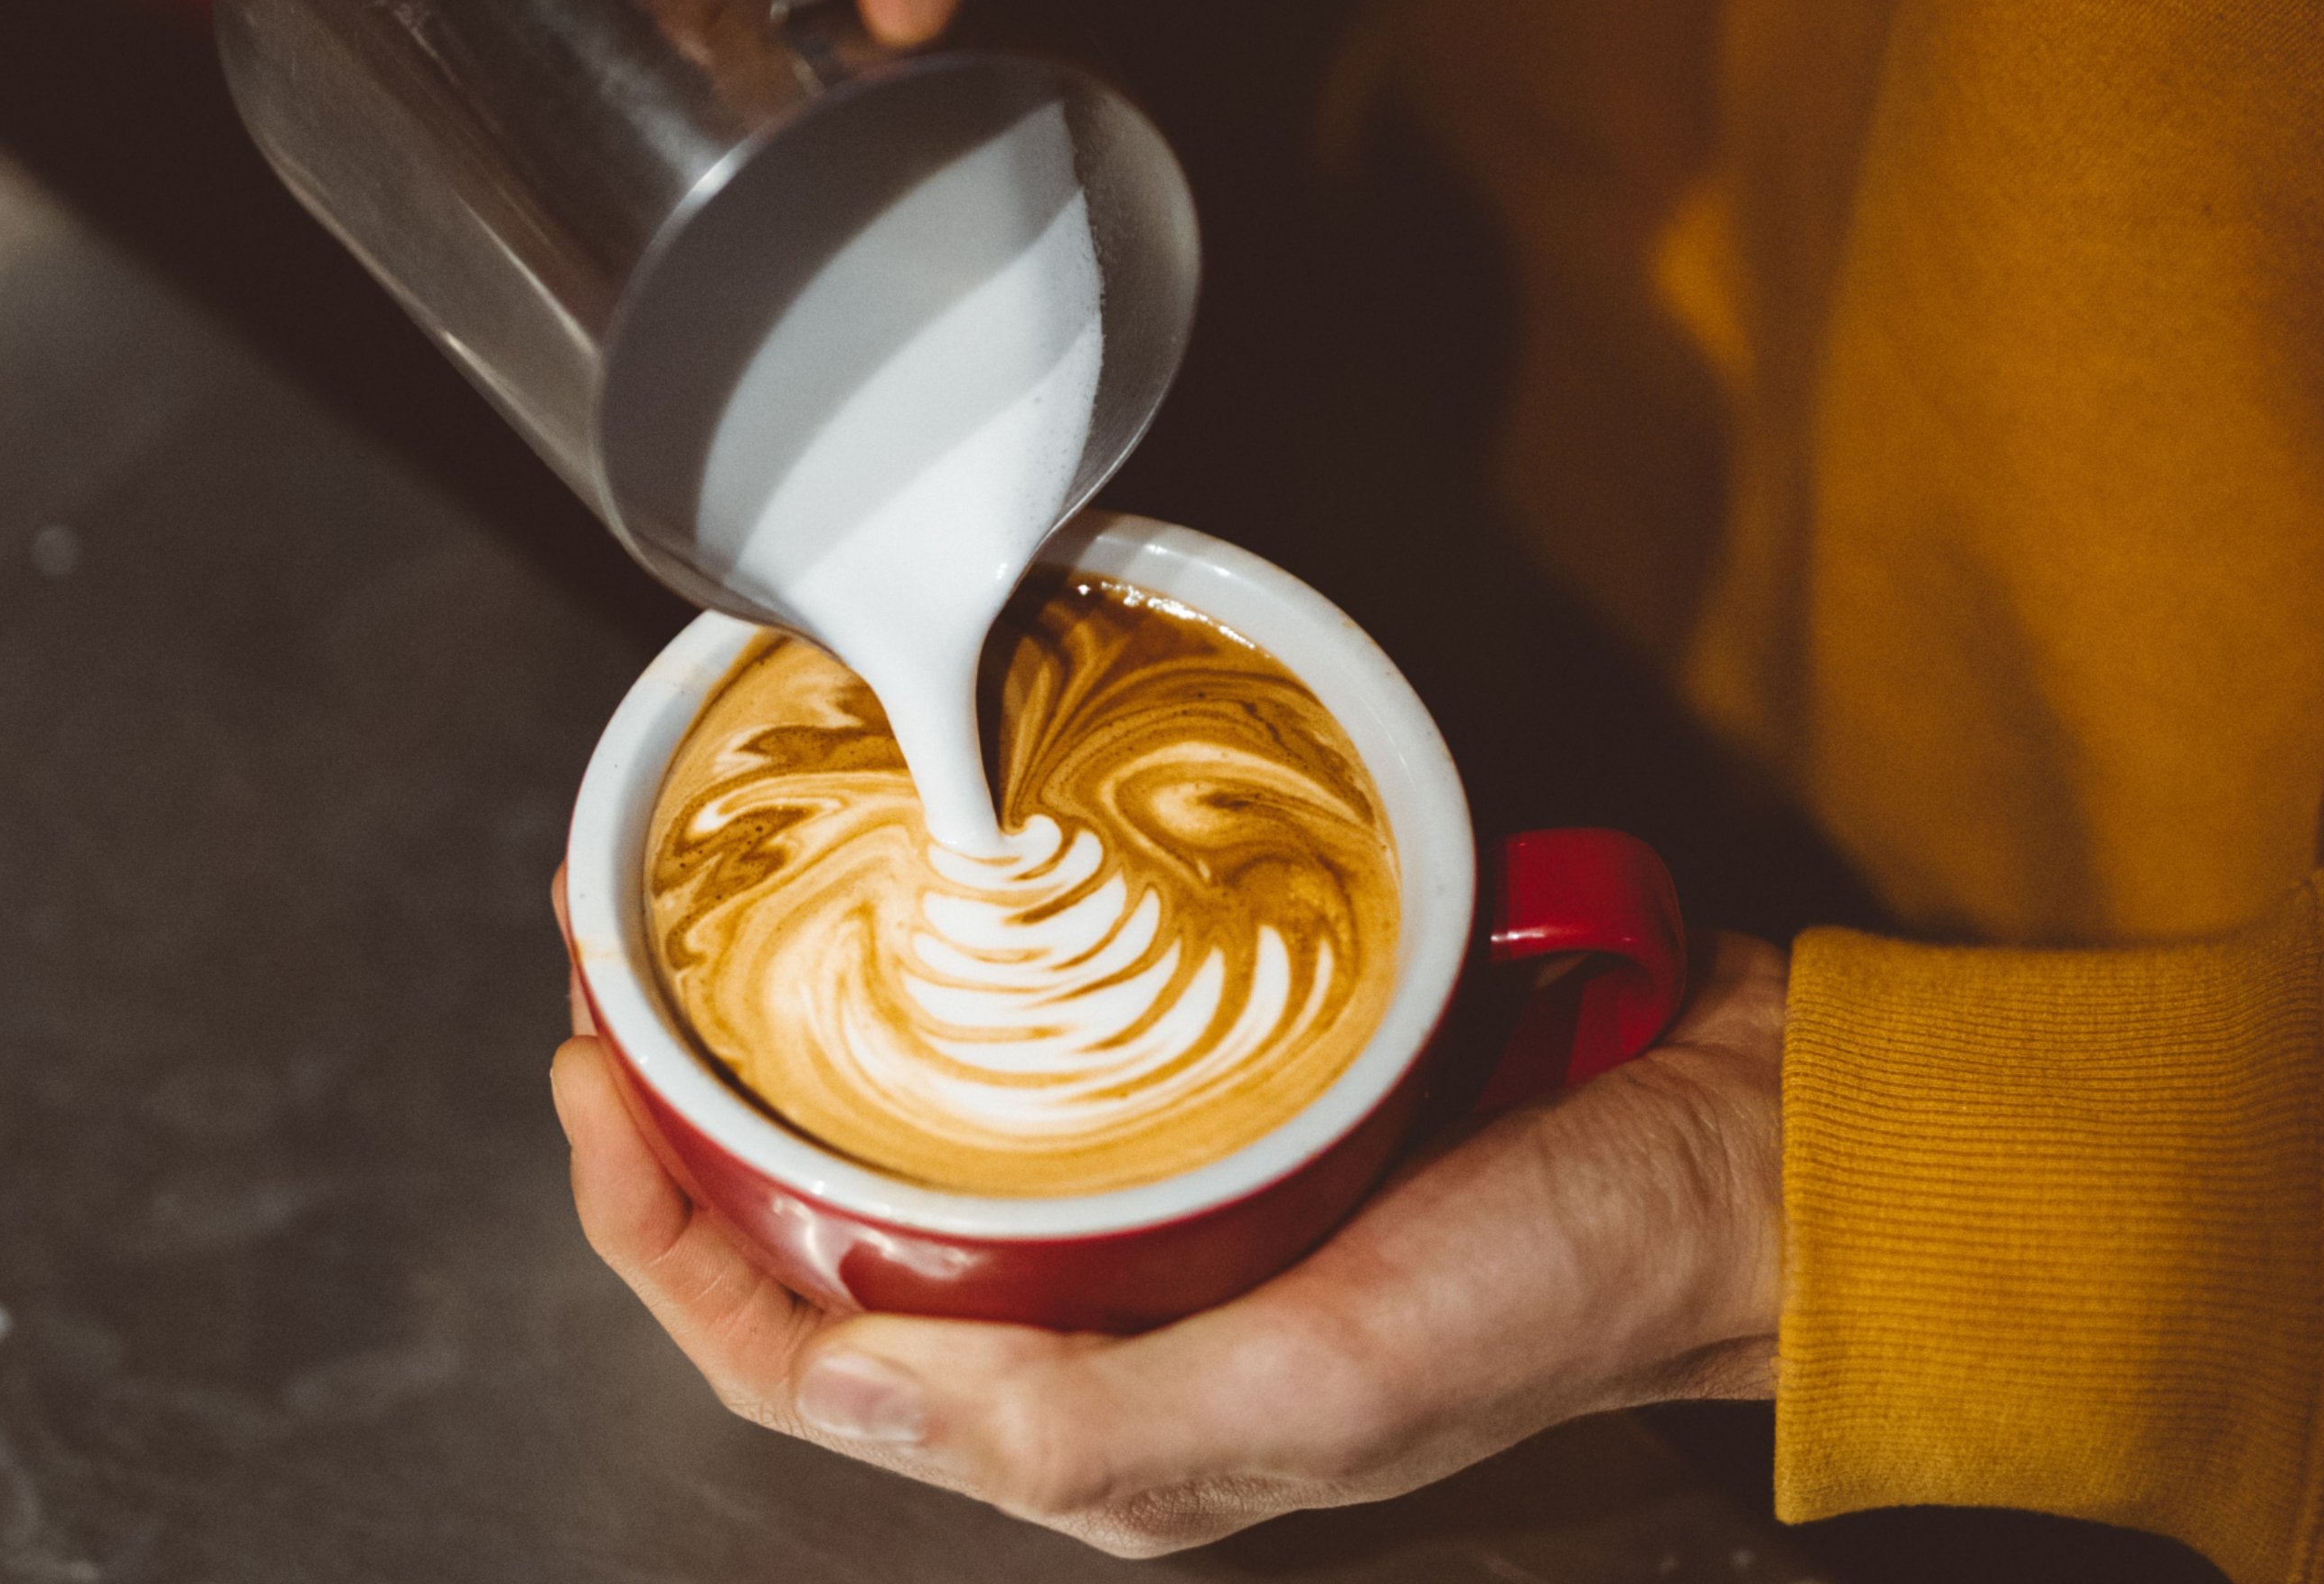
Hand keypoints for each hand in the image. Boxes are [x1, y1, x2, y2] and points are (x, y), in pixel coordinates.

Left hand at [550, 916, 1784, 1557]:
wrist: (1733, 1154)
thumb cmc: (1565, 1279)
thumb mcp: (1337, 1382)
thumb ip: (1100, 1422)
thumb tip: (851, 1380)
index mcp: (1096, 1428)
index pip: (793, 1358)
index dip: (652, 1234)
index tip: (590, 1076)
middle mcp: (1097, 1321)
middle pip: (816, 1240)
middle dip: (679, 1116)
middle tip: (608, 967)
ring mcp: (1152, 1200)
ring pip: (902, 1139)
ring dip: (781, 1041)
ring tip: (702, 922)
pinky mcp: (1213, 1092)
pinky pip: (1025, 1048)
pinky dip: (932, 983)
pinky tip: (905, 896)